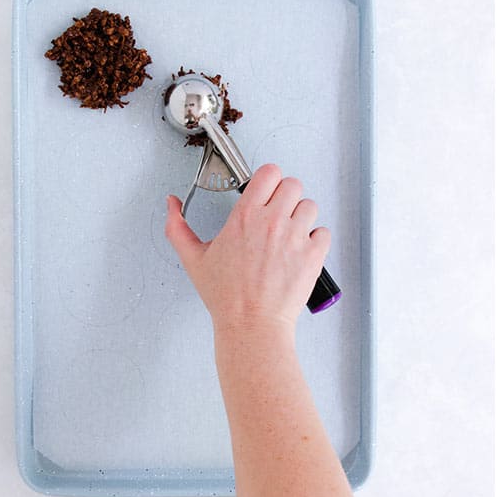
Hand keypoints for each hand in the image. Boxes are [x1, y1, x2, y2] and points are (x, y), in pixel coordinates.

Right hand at [165, 164, 330, 343]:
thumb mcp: (193, 259)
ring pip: (310, 206)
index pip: (269, 173)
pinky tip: (304, 250)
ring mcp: (295, 237)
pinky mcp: (313, 256)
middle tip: (280, 214)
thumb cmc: (227, 297)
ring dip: (303, 217)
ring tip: (292, 234)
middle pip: (293, 185)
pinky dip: (317, 239)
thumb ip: (178, 227)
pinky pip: (324, 233)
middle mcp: (272, 222)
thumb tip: (172, 204)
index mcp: (244, 216)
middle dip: (287, 197)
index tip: (267, 192)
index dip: (269, 180)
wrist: (253, 324)